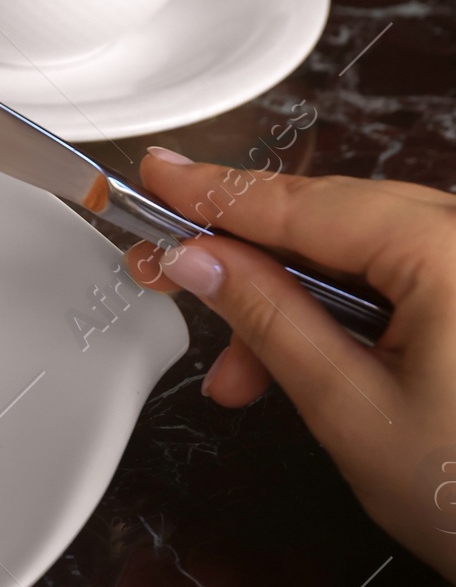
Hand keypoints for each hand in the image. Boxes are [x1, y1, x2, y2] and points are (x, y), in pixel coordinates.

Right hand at [125, 150, 455, 583]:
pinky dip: (343, 313)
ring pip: (361, 253)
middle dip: (247, 265)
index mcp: (448, 253)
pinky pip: (400, 278)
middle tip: (170, 281)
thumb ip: (269, 323)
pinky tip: (302, 360)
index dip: (220, 192)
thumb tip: (200, 262)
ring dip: (291, 303)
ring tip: (242, 377)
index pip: (307, 204)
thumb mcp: (351, 410)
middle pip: (332, 221)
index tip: (159, 175)